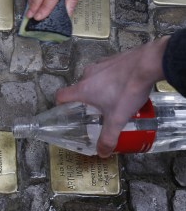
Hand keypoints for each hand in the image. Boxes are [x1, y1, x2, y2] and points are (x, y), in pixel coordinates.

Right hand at [56, 37, 168, 156]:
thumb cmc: (128, 90)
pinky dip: (111, 77)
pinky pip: (106, 70)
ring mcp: (101, 64)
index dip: (60, 105)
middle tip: (97, 110)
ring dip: (99, 87)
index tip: (68, 112)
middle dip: (85, 99)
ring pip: (93, 78)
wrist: (150, 63)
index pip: (60, 96)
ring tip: (114, 97)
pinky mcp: (114, 58)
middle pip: (79, 88)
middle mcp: (87, 75)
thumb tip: (102, 153)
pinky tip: (125, 84)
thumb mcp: (118, 119)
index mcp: (83, 89)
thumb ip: (108, 138)